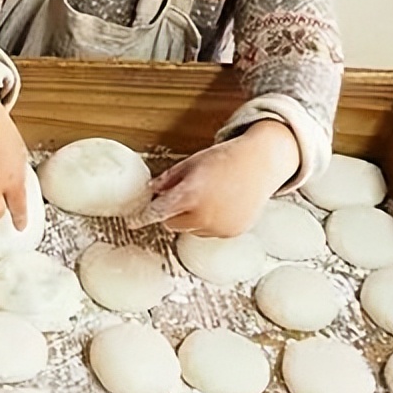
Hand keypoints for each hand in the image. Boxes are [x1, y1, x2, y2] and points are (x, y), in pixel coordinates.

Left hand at [128, 121, 300, 237]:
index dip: (143, 217)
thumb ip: (168, 180)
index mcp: (189, 195)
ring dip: (191, 217)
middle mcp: (204, 215)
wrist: (259, 164)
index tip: (132, 222)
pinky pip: (209, 232)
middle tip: (185, 193)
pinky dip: (209, 221)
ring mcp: (219, 226)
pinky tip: (221, 203)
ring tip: (208, 194)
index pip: (158, 212)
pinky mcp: (231, 232)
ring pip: (190, 229)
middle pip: (172, 223)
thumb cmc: (223, 159)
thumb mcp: (190, 163)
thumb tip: (150, 191)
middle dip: (172, 211)